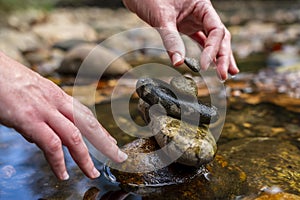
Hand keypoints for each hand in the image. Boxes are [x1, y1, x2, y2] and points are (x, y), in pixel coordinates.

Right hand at [0, 52, 126, 179]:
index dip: (101, 131)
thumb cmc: (9, 81)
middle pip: (89, 125)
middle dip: (106, 143)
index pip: (87, 116)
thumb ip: (46, 115)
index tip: (111, 142)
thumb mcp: (35, 95)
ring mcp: (44, 110)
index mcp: (59, 96)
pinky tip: (62, 173)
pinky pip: (50, 144)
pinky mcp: (29, 119)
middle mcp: (57, 102)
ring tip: (91, 173)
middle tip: (118, 157)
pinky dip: (58, 162)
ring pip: (74, 136)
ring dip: (85, 158)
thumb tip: (47, 137)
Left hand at [123, 0, 238, 79]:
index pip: (216, 30)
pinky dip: (205, 52)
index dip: (213, 49)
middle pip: (219, 37)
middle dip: (223, 56)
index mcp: (202, 5)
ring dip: (219, 57)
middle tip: (224, 75)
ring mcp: (194, 21)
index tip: (204, 66)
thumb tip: (178, 63)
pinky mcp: (186, 27)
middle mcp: (201, 13)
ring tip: (227, 74)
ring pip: (212, 40)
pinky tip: (210, 64)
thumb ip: (171, 39)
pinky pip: (200, 41)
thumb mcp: (161, 17)